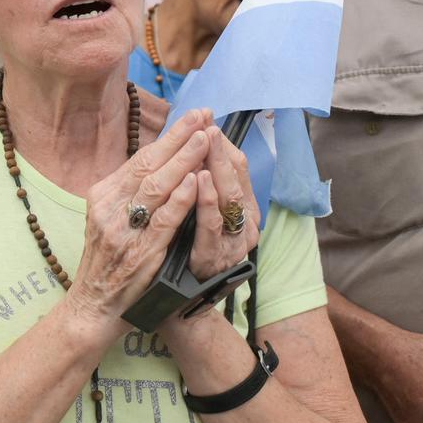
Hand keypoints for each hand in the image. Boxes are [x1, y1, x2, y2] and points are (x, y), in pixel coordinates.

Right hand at [66, 109, 212, 335]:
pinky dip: (180, 199)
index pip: (139, 158)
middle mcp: (108, 207)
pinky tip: (197, 181)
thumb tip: (162, 161)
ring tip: (205, 138)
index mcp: (102, 195)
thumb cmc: (107, 261)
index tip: (193, 117)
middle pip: (147, 164)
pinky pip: (162, 220)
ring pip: (155, 186)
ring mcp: (122, 229)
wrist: (93, 306)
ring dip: (183, 160)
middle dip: (179, 137)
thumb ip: (131, 193)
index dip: (168, 136)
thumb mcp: (110, 219)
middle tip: (204, 115)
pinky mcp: (139, 252)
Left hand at [187, 125, 260, 282]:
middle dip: (221, 150)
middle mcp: (245, 226)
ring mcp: (233, 244)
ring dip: (218, 168)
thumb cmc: (186, 253)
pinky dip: (207, 202)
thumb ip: (203, 186)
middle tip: (207, 124)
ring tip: (207, 142)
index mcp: (243, 212)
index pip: (238, 169)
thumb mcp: (198, 216)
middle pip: (236, 180)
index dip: (222, 143)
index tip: (205, 119)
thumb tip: (196, 146)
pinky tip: (200, 181)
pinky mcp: (214, 260)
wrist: (177, 303)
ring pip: (230, 200)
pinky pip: (212, 227)